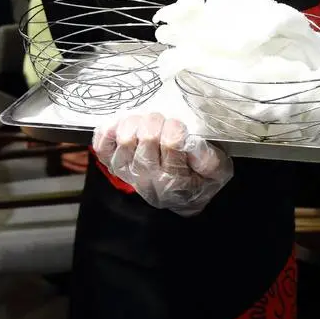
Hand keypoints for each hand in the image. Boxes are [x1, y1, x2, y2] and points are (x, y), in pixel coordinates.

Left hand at [92, 112, 232, 216]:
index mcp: (176, 179)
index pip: (172, 144)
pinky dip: (110, 130)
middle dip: (157, 122)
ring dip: (136, 122)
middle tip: (162, 121)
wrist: (179, 197)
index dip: (176, 128)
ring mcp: (127, 170)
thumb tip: (192, 144)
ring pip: (125, 138)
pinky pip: (102, 145)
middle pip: (147, 138)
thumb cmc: (198, 179)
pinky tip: (123, 126)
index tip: (179, 126)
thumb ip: (210, 160)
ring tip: (145, 122)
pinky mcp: (112, 163)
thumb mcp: (217, 173)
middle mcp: (147, 177)